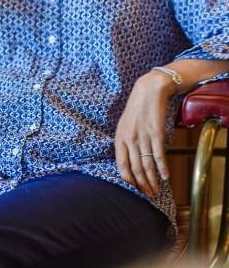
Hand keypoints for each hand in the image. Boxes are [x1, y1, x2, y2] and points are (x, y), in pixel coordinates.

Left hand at [114, 70, 177, 196]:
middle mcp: (130, 139)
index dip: (127, 178)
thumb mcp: (124, 125)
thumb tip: (128, 159)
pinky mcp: (156, 134)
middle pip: (135, 167)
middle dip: (141, 184)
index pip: (121, 163)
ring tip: (156, 190)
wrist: (148, 92)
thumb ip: (125, 141)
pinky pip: (158, 155)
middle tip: (148, 194)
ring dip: (152, 180)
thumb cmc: (136, 109)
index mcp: (119, 137)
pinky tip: (165, 177)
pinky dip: (162, 168)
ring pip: (147, 164)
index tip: (133, 188)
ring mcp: (143, 137)